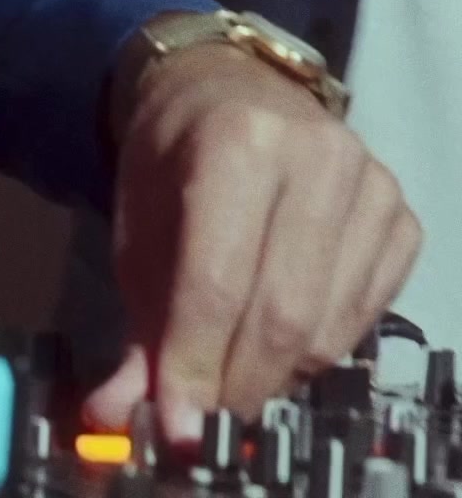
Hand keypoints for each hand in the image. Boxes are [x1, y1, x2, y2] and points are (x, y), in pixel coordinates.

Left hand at [86, 43, 420, 438]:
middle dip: (237, 383)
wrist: (228, 89)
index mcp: (236, 139)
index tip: (177, 425)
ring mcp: (367, 181)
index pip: (218, 280)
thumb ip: (138, 325)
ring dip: (277, 376)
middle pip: (280, 312)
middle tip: (206, 418)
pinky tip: (286, 339)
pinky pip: (367, 314)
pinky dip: (323, 349)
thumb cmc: (174, 158)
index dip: (195, 364)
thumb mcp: (138, 228)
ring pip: (327, 326)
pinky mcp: (398, 212)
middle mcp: (313, 153)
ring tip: (237, 376)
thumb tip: (116, 415)